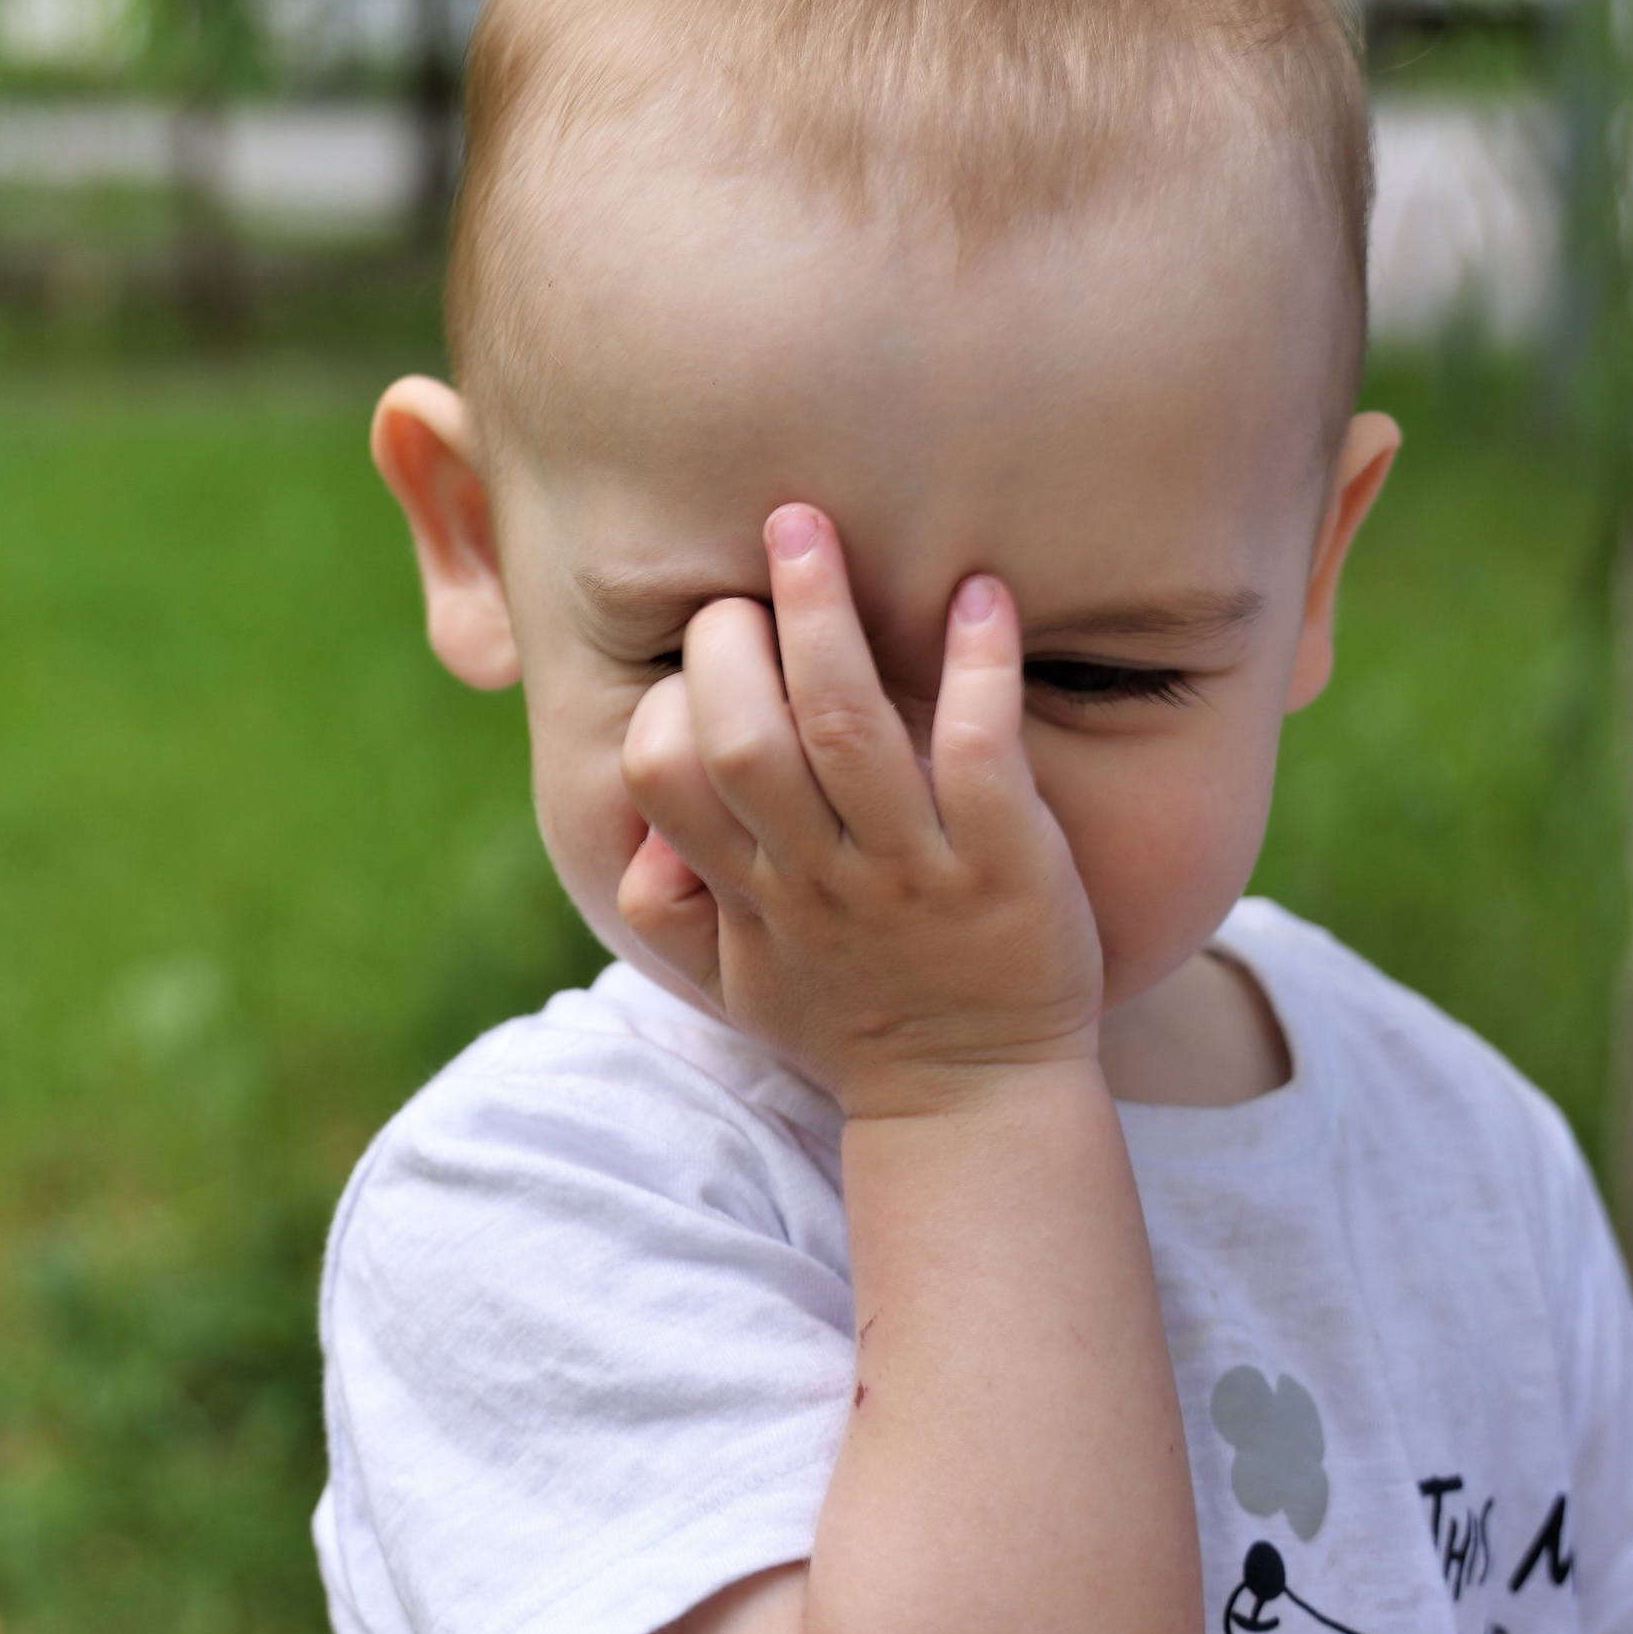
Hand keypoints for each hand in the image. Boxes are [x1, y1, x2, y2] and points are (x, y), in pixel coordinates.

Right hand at [617, 502, 1102, 1116]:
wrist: (977, 1106)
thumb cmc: (854, 1023)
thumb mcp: (737, 985)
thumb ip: (672, 909)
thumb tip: (626, 832)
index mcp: (749, 892)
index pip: (663, 777)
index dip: (669, 699)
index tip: (704, 645)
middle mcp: (818, 876)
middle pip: (744, 736)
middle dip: (732, 636)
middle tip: (753, 563)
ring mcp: (912, 872)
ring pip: (849, 726)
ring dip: (827, 615)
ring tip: (806, 527)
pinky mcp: (1006, 869)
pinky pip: (981, 754)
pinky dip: (980, 668)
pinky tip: (983, 595)